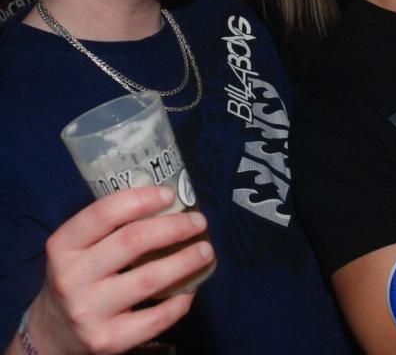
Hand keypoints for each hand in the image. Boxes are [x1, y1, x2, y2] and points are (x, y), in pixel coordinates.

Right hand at [25, 187, 214, 354]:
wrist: (52, 334)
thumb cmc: (78, 275)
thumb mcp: (78, 247)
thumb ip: (111, 226)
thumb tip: (167, 201)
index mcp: (63, 246)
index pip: (104, 213)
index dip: (141, 199)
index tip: (170, 194)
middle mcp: (72, 278)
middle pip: (133, 241)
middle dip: (174, 227)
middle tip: (198, 221)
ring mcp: (88, 312)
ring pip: (149, 279)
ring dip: (185, 261)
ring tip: (206, 250)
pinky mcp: (107, 341)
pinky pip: (155, 319)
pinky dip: (180, 300)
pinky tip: (191, 287)